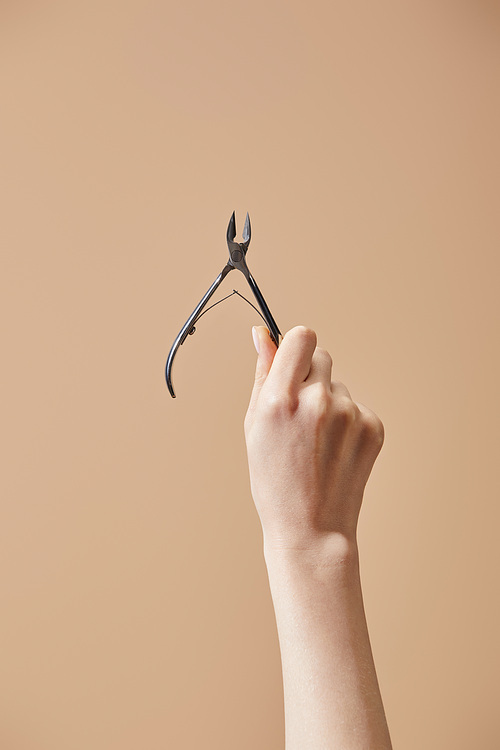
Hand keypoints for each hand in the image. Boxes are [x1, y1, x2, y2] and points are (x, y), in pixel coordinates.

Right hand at [244, 326, 384, 554]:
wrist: (311, 527)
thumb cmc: (274, 479)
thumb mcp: (254, 426)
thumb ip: (263, 375)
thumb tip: (262, 334)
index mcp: (280, 401)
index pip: (301, 337)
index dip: (295, 346)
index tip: (292, 360)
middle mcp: (318, 402)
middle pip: (322, 356)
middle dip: (310, 376)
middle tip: (299, 414)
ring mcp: (349, 415)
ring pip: (338, 385)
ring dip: (328, 402)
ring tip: (316, 442)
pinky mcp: (373, 427)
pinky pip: (355, 406)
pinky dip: (346, 422)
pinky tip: (334, 451)